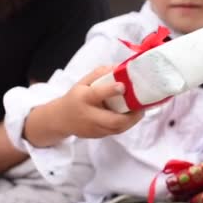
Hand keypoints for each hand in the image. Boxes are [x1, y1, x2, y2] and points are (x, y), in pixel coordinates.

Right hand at [24, 66, 143, 146]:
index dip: (110, 91)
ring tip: (141, 109)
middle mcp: (89, 115)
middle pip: (112, 120)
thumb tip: (120, 67)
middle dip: (131, 115)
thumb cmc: (76, 97)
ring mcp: (94, 128)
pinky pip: (116, 131)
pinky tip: (132, 116)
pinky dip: (126, 124)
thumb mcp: (83, 82)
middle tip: (142, 105)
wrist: (61, 120)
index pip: (96, 94)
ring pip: (117, 128)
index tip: (123, 86)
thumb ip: (100, 74)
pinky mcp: (99, 136)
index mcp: (83, 98)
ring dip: (132, 120)